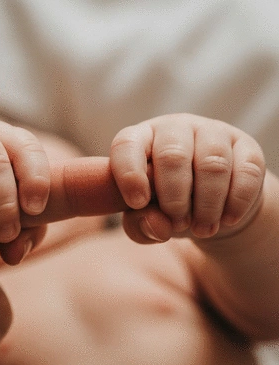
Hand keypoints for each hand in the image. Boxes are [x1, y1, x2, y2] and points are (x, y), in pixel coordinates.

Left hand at [110, 113, 264, 242]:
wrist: (210, 201)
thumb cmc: (165, 204)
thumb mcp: (144, 218)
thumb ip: (139, 224)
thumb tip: (158, 226)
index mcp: (140, 140)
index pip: (126, 145)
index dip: (129, 174)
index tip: (138, 203)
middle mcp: (174, 128)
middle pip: (172, 156)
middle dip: (174, 199)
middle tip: (178, 224)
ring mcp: (211, 132)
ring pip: (212, 164)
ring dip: (207, 205)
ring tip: (202, 229)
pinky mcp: (245, 146)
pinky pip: (246, 171)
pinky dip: (236, 202)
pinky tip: (227, 219)